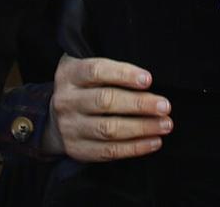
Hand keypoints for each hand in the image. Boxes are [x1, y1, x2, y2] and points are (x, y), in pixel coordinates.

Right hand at [48, 55, 172, 160]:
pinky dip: (135, 147)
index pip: (97, 71)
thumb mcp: (89, 69)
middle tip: (164, 106)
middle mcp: (66, 100)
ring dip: (142, 127)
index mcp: (70, 74)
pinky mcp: (77, 149)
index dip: (124, 74)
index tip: (148, 80)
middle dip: (139, 104)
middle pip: (105, 101)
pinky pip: (109, 151)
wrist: (54, 119)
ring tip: (165, 124)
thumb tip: (148, 82)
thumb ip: (113, 71)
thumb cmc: (85, 88)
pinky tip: (154, 141)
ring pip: (108, 129)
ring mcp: (69, 127)